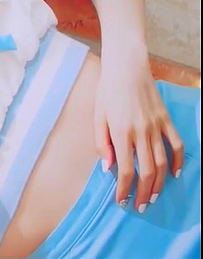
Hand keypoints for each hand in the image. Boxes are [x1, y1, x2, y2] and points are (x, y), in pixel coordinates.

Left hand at [94, 46, 184, 211]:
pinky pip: (176, 144)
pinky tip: (175, 174)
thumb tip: (107, 167)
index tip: (122, 201)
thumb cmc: (107, 91)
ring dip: (160, 183)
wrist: (126, 67)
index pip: (126, 170)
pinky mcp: (166, 120)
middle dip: (144, 192)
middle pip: (147, 171)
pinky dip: (177, 161)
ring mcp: (156, 126)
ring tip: (155, 197)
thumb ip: (101, 143)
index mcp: (121, 133)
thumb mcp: (97, 116)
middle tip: (141, 207)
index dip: (125, 189)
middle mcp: (141, 132)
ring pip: (162, 162)